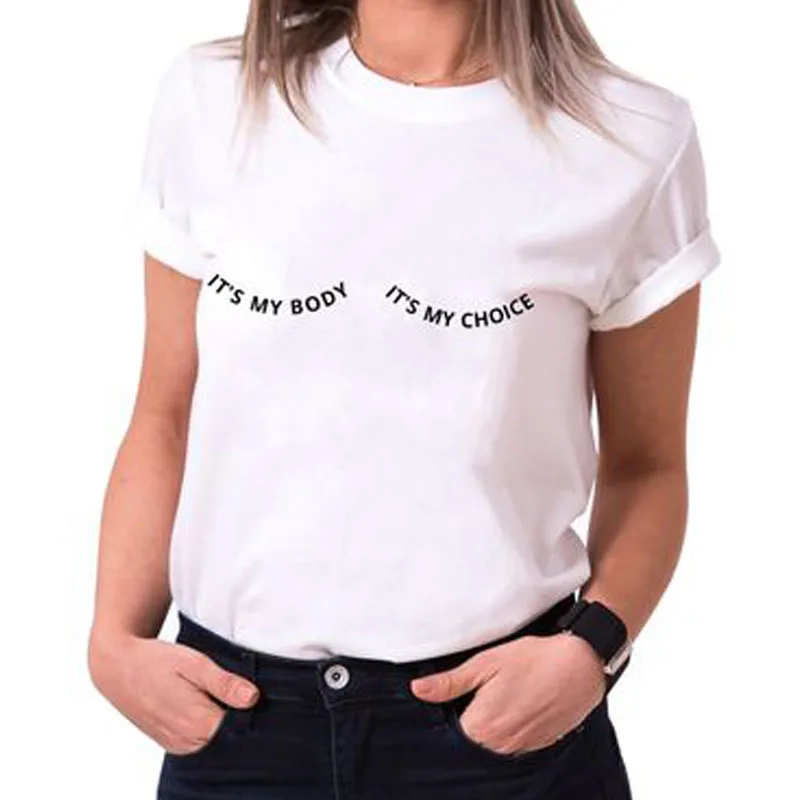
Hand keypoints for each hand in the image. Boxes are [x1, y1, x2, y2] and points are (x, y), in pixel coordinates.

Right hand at [88, 631, 259, 754]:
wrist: (117, 668)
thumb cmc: (156, 661)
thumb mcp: (194, 663)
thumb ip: (223, 683)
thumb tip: (252, 698)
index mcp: (198, 723)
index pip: (241, 727)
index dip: (252, 710)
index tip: (252, 691)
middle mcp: (188, 741)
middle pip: (229, 735)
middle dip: (237, 714)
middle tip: (236, 687)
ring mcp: (178, 745)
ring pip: (214, 739)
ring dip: (221, 720)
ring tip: (216, 692)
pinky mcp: (171, 742)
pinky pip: (199, 740)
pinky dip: (206, 725)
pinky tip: (204, 703)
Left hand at [410, 632, 605, 756]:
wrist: (580, 665)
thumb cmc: (533, 659)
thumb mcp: (486, 663)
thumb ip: (451, 682)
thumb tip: (418, 690)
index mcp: (483, 725)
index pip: (452, 736)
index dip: (450, 717)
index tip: (455, 700)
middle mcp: (501, 745)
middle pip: (472, 743)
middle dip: (470, 724)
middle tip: (477, 696)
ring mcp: (523, 748)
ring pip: (494, 746)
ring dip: (491, 729)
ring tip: (499, 700)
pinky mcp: (541, 745)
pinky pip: (516, 745)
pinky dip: (511, 730)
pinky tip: (517, 707)